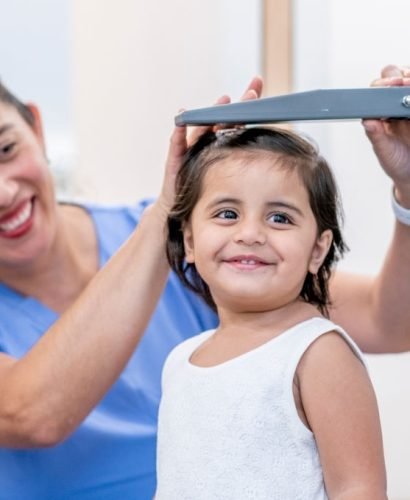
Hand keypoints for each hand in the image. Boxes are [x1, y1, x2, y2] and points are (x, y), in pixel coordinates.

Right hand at [157, 76, 263, 212]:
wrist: (179, 209)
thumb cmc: (203, 194)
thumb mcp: (225, 181)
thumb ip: (241, 169)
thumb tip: (269, 162)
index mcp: (219, 146)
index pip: (234, 122)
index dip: (245, 106)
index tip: (257, 87)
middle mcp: (205, 143)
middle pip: (220, 120)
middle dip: (236, 105)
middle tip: (252, 92)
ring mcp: (189, 149)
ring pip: (201, 128)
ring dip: (213, 114)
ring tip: (224, 101)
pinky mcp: (175, 160)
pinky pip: (177, 144)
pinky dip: (179, 132)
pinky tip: (183, 119)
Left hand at [362, 64, 409, 204]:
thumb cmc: (396, 162)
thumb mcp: (385, 152)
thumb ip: (376, 136)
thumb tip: (367, 121)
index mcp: (382, 113)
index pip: (379, 89)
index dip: (384, 83)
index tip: (392, 85)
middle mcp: (397, 105)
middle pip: (397, 77)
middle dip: (399, 76)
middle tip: (405, 83)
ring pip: (409, 80)